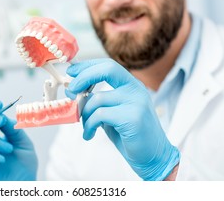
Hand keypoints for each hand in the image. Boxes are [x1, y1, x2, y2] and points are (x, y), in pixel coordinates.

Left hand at [66, 58, 179, 180]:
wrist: (153, 157)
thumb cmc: (129, 135)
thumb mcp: (111, 112)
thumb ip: (96, 100)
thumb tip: (72, 89)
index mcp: (131, 85)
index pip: (108, 65)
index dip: (88, 66)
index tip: (72, 71)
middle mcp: (136, 89)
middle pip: (107, 70)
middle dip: (84, 77)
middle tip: (70, 90)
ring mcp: (136, 102)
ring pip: (98, 98)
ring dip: (84, 114)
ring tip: (85, 127)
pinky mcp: (133, 118)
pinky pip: (100, 115)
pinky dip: (89, 125)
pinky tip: (89, 134)